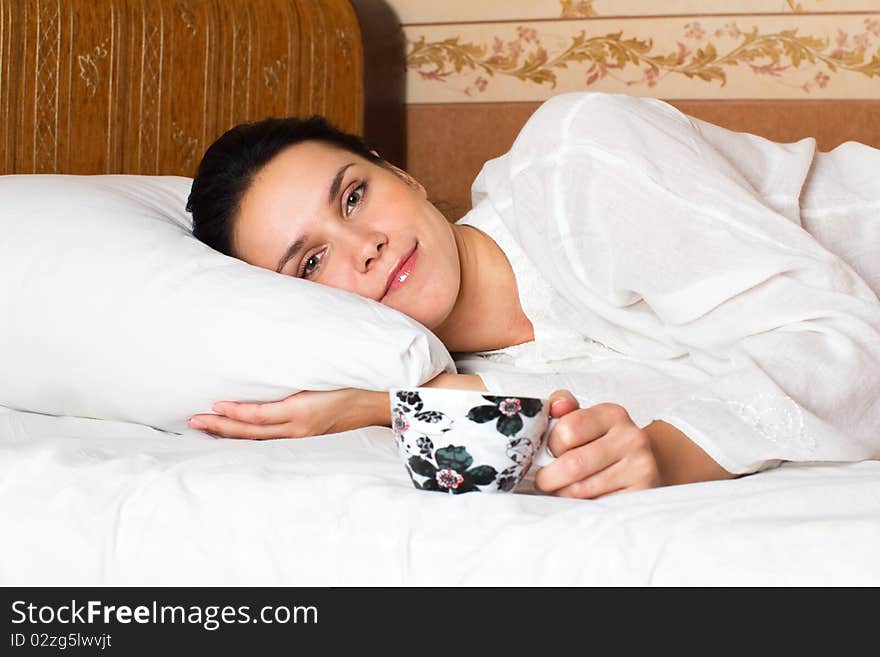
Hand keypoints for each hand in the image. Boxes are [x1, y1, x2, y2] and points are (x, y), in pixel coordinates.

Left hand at [188, 387, 388, 438]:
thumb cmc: (353, 381)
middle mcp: (299, 428)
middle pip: (252, 432)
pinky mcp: (303, 437)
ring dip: (229, 434)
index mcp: (303, 411)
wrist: (378, 402)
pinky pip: (270, 440)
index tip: (214, 405)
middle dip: (221, 427)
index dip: (237, 413)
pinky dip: (248, 436)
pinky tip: (234, 432)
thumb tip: (272, 353)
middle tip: (194, 421)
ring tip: (204, 427)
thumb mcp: (326, 373)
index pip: (262, 416)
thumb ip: (298, 369)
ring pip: (258, 439)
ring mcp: (301, 436)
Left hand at [533, 390, 660, 498]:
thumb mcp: (584, 420)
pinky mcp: (642, 495)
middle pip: (572, 464)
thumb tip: (557, 406)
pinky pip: (596, 507)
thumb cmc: (603, 446)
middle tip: (546, 480)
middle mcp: (631, 438)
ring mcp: (640, 467)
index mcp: (612, 414)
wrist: (640, 471)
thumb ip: (562, 407)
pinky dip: (581, 508)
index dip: (551, 445)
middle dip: (549, 476)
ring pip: (580, 490)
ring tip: (565, 490)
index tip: (552, 452)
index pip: (567, 429)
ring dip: (563, 494)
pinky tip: (584, 501)